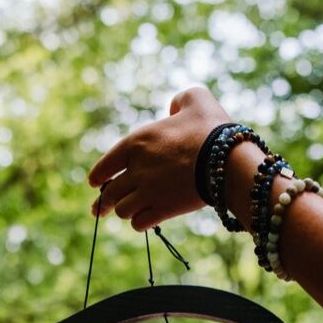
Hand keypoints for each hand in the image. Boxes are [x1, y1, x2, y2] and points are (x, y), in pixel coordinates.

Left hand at [87, 86, 231, 230]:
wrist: (227, 160)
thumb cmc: (212, 129)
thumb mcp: (196, 99)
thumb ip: (180, 99)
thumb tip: (173, 109)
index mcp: (137, 142)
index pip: (105, 164)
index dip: (98, 176)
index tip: (95, 183)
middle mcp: (137, 169)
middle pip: (110, 192)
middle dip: (103, 202)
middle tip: (100, 210)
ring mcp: (148, 192)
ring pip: (122, 210)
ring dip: (125, 211)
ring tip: (128, 212)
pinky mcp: (163, 210)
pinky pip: (139, 223)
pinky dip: (139, 223)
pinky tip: (144, 220)